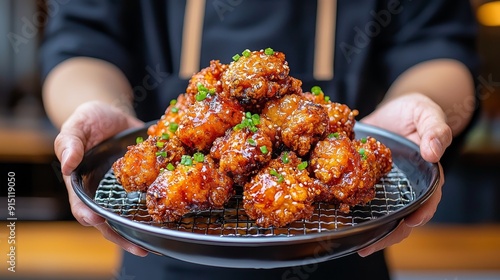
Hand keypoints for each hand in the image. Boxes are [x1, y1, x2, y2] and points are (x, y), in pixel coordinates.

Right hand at [54, 101, 147, 255]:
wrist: (113, 114)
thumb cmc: (88, 122)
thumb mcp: (75, 127)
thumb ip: (69, 144)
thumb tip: (67, 164)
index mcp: (82, 184)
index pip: (82, 205)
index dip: (89, 215)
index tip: (97, 220)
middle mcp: (103, 192)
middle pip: (109, 220)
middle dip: (122, 236)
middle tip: (139, 247)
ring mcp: (123, 189)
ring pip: (131, 214)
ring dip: (142, 230)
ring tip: (156, 242)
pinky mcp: (142, 181)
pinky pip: (149, 195)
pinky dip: (159, 206)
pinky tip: (173, 215)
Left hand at [357, 93, 449, 256]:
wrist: (395, 109)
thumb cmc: (418, 112)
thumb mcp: (429, 115)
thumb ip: (435, 131)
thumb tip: (433, 153)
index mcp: (424, 176)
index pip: (427, 199)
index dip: (420, 212)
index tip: (411, 221)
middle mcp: (404, 186)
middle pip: (401, 214)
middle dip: (388, 233)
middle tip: (369, 246)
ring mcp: (384, 185)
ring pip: (379, 211)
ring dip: (369, 227)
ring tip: (356, 244)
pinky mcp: (365, 178)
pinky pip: (359, 193)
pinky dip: (351, 205)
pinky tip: (337, 215)